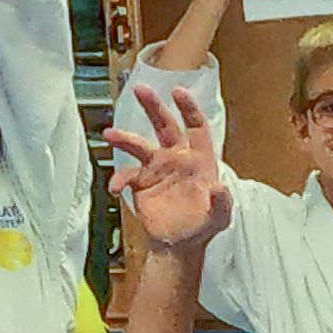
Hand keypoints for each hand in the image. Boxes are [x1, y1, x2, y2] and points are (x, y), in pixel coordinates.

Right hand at [106, 84, 232, 251]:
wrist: (180, 243)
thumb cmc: (203, 225)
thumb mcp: (220, 217)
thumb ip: (222, 202)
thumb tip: (219, 188)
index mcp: (200, 160)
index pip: (196, 128)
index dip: (189, 109)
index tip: (178, 92)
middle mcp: (177, 158)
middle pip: (165, 126)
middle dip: (153, 107)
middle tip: (140, 89)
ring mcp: (157, 168)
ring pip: (140, 146)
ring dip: (125, 139)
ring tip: (110, 135)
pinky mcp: (141, 183)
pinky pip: (127, 175)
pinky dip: (119, 180)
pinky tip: (116, 189)